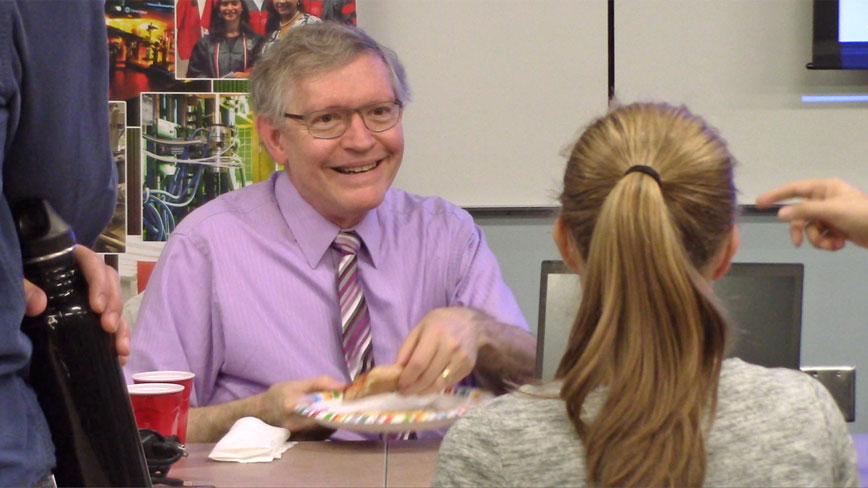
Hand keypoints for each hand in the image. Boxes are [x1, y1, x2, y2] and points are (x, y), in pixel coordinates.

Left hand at [23, 245, 130, 363]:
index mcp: (68, 261)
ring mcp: (89, 296)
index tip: (97, 307)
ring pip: (114, 304)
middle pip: (109, 283)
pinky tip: (120, 355)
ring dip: (121, 325)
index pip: (91, 263)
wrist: (9, 307)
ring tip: (120, 348)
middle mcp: (84, 276)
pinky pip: (113, 322)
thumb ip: (24, 286)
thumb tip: (39, 303)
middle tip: (108, 327)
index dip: (99, 282)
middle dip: (113, 306)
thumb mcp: (17, 278)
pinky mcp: (91, 315)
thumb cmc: (13, 282)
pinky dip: (118, 338)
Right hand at [259, 375, 345, 436]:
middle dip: (337, 414)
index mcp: (292, 406)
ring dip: (333, 421)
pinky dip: (326, 427)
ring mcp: (296, 437)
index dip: (338, 405)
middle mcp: (294, 425)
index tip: (347, 399)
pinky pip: (320, 436)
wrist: (260, 412)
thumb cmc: (279, 395)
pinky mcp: (300, 443)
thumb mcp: (297, 384)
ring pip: (325, 431)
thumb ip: (321, 383)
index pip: (323, 409)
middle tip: (344, 405)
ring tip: (335, 411)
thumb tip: (345, 386)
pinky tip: (326, 419)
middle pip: (326, 422)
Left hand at [394, 307, 484, 394]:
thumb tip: (397, 370)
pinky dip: (436, 387)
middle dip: (413, 388)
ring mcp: (461, 359)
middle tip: (404, 392)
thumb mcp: (420, 328)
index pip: (418, 363)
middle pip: (428, 377)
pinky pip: (449, 383)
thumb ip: (407, 348)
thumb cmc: (441, 323)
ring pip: (439, 384)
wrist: (472, 324)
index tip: (399, 385)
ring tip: (415, 391)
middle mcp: (450, 347)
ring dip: (424, 392)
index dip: (407, 378)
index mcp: (435, 334)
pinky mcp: (467, 367)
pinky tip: (429, 385)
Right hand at [756, 178, 867, 250]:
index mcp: (825, 189)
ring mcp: (831, 215)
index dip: (776, 195)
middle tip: (797, 243)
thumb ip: (805, 211)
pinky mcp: (837, 229)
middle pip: (800, 215)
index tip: (759, 203)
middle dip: (802, 231)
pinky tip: (839, 245)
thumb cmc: (861, 215)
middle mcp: (825, 200)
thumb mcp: (832, 211)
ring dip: (818, 240)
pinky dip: (828, 243)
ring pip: (810, 229)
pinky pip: (822, 236)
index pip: (794, 190)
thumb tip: (781, 214)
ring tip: (833, 244)